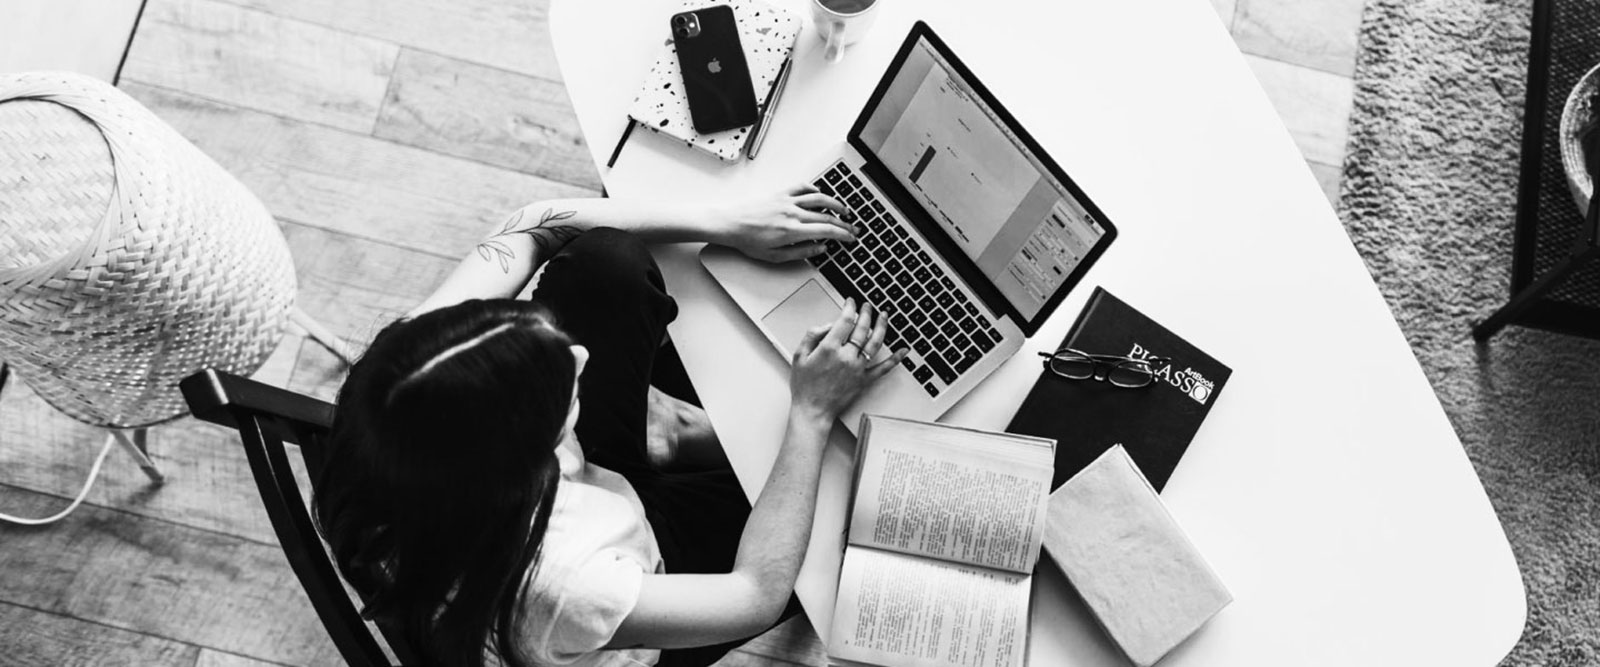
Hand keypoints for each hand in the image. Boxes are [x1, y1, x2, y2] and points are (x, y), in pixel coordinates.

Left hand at [711, 184, 858, 262]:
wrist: (729, 223)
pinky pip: (802, 187)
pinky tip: (819, 193)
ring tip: (843, 210)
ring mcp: (787, 201)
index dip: (843, 234)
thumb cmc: (748, 241)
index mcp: (793, 231)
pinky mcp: (780, 193)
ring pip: (819, 198)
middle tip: (852, 227)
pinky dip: (814, 189)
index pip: (827, 230)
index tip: (851, 237)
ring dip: (835, 203)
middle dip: (844, 222)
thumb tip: (819, 249)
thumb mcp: (775, 256)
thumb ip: (801, 253)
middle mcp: (793, 213)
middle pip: (827, 215)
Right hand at [789, 299, 907, 420]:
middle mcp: (846, 356)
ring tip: (884, 316)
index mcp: (829, 348)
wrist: (812, 410)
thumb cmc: (804, 386)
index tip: (850, 302)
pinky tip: (903, 350)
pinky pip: (883, 368)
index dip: (850, 307)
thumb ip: (813, 335)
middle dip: (866, 313)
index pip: (845, 320)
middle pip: (862, 328)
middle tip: (867, 305)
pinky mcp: (864, 380)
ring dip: (882, 326)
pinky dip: (895, 359)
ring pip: (875, 342)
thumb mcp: (799, 355)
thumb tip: (829, 325)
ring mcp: (858, 368)